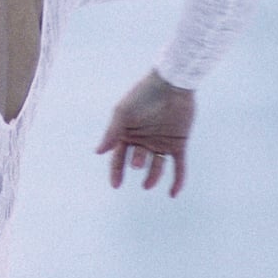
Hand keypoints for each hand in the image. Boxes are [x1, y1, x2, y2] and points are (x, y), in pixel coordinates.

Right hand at [94, 70, 195, 196]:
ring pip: (157, 166)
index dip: (116, 172)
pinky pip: (178, 166)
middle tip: (137, 162)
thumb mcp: (123, 114)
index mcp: (128, 133)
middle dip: (136, 164)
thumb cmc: (144, 95)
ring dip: (152, 176)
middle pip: (137, 161)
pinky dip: (177, 180)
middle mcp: (144, 139)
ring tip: (148, 184)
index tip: (116, 185)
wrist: (172, 83)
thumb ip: (112, 133)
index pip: (119, 157)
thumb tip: (98, 152)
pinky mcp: (178, 143)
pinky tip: (173, 194)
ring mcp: (162, 142)